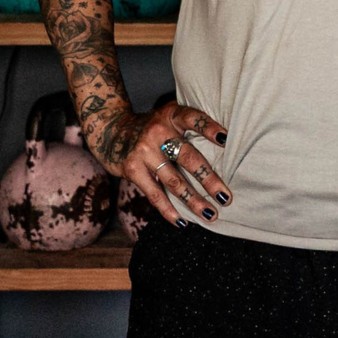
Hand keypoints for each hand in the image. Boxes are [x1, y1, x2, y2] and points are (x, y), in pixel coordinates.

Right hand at [99, 102, 230, 226]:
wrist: (111, 130)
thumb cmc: (152, 128)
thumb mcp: (168, 117)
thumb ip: (188, 127)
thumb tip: (225, 150)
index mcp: (171, 115)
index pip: (192, 118)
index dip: (208, 128)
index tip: (226, 139)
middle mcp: (158, 131)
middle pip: (188, 157)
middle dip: (208, 179)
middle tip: (225, 197)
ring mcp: (144, 151)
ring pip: (174, 181)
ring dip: (194, 200)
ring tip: (211, 214)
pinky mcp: (133, 169)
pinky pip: (155, 194)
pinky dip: (169, 211)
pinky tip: (183, 222)